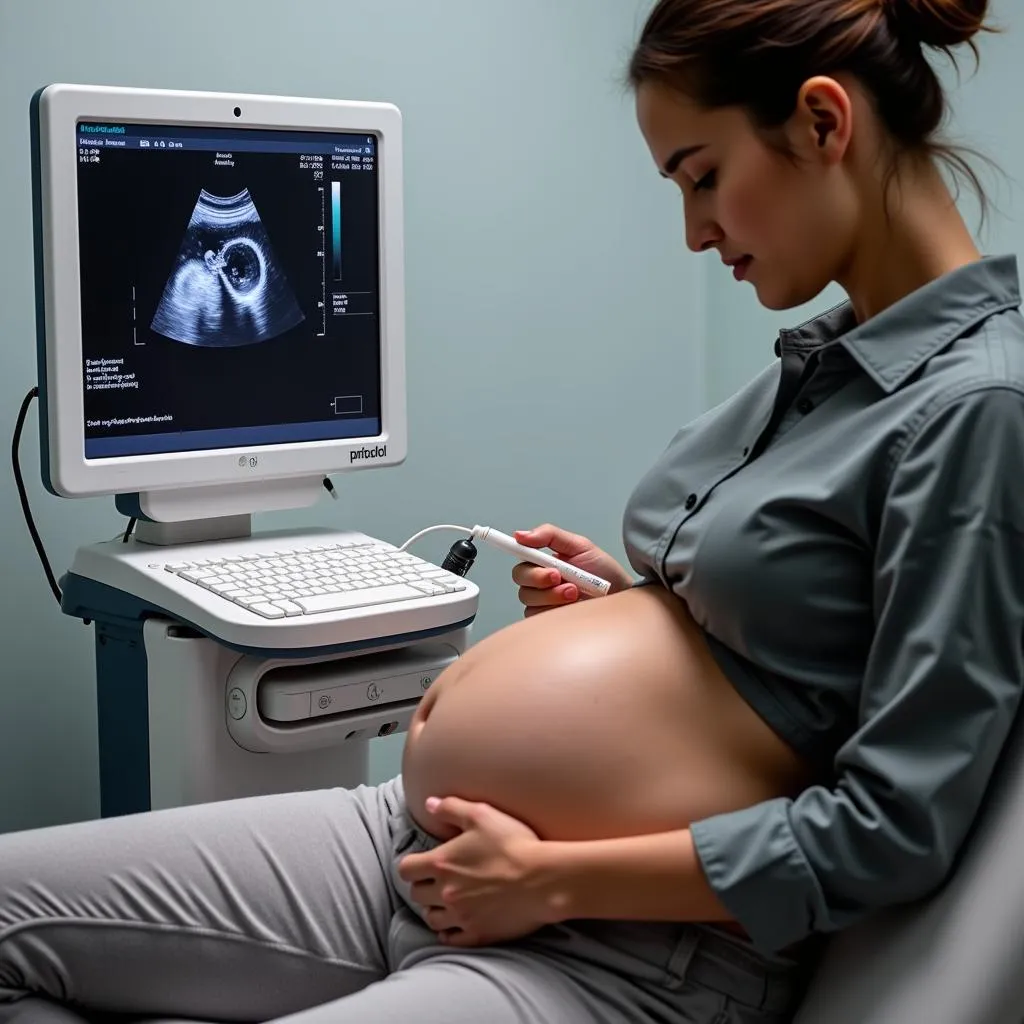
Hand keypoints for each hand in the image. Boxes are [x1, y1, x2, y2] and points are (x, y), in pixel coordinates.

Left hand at [397, 797, 552, 946]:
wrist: (542, 880)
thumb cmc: (512, 844)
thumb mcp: (481, 815)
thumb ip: (451, 808)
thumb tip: (429, 804)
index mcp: (441, 863)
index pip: (406, 869)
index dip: (411, 865)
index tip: (422, 862)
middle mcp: (445, 893)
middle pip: (416, 895)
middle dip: (424, 885)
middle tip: (439, 879)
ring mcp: (460, 916)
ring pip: (431, 918)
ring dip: (435, 908)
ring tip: (448, 899)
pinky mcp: (477, 934)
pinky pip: (451, 939)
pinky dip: (450, 931)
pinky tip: (459, 920)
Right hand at [512, 523, 632, 615]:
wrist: (621, 597)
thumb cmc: (604, 572)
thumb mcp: (580, 546)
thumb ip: (550, 536)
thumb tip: (520, 535)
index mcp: (545, 561)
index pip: (520, 555)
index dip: (514, 550)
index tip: (524, 550)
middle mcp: (541, 580)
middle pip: (520, 577)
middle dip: (537, 576)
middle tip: (559, 576)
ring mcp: (544, 601)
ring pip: (528, 598)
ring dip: (550, 594)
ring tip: (574, 592)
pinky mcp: (548, 620)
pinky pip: (537, 616)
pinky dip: (553, 610)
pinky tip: (571, 607)